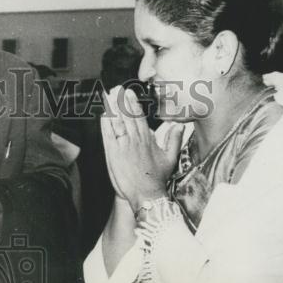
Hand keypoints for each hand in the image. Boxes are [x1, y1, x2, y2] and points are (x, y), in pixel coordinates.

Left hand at [100, 86, 183, 209]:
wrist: (147, 194)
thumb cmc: (157, 179)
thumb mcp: (170, 157)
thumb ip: (174, 139)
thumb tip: (180, 125)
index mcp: (147, 139)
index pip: (139, 117)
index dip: (132, 103)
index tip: (128, 92)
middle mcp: (136, 140)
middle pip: (127, 116)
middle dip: (121, 101)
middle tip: (116, 88)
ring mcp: (124, 146)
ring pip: (118, 123)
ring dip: (112, 108)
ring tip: (108, 96)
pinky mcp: (114, 154)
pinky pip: (109, 136)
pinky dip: (106, 125)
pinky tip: (103, 115)